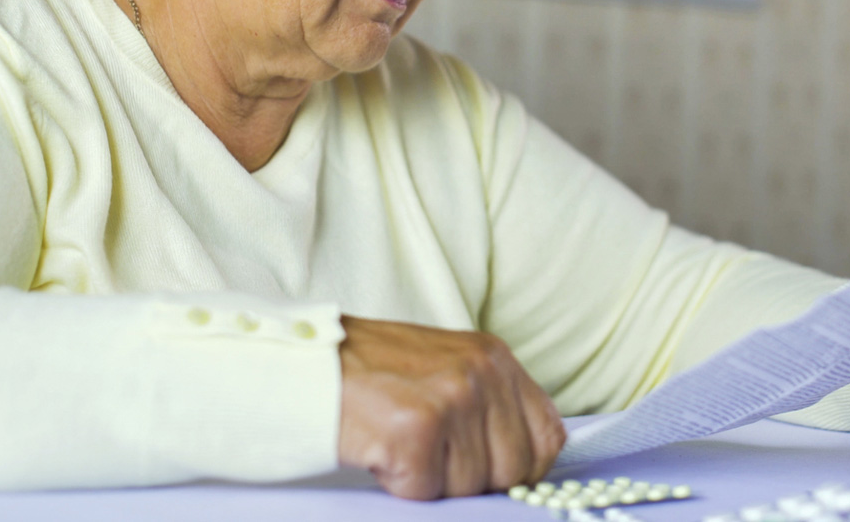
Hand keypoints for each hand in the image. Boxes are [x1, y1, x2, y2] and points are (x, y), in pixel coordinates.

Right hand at [337, 316, 565, 499]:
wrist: (302, 363)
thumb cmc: (368, 372)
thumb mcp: (445, 369)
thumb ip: (489, 407)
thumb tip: (521, 469)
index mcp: (495, 358)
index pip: (548, 438)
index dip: (520, 469)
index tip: (485, 472)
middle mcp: (481, 373)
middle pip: (513, 471)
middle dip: (472, 480)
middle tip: (428, 455)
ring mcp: (452, 398)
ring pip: (470, 487)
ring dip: (432, 481)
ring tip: (398, 443)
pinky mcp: (417, 428)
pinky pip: (426, 491)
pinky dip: (400, 484)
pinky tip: (380, 450)